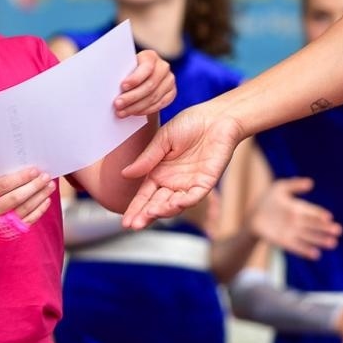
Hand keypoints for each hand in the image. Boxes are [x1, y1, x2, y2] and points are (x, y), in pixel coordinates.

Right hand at [0, 167, 56, 227]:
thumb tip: (22, 165)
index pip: (2, 186)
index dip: (19, 178)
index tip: (34, 170)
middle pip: (15, 198)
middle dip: (33, 186)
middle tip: (45, 176)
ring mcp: (3, 222)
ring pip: (25, 208)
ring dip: (40, 195)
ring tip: (50, 185)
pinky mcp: (13, 231)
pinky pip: (29, 219)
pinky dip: (40, 209)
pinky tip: (47, 199)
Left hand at [115, 50, 174, 117]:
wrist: (142, 76)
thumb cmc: (130, 71)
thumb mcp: (126, 67)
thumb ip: (123, 73)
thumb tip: (110, 84)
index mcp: (151, 56)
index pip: (146, 67)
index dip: (135, 78)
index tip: (123, 86)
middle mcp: (163, 67)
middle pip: (150, 85)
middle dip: (132, 97)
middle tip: (118, 104)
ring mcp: (169, 80)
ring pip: (154, 97)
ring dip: (136, 107)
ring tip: (122, 112)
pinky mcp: (172, 92)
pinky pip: (160, 104)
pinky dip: (145, 110)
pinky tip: (134, 113)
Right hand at [121, 100, 245, 229]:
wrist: (216, 117)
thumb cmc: (190, 123)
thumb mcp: (163, 139)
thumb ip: (147, 159)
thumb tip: (125, 174)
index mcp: (160, 172)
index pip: (144, 195)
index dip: (135, 208)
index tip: (126, 221)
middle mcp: (173, 182)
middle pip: (156, 204)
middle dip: (145, 215)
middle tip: (134, 225)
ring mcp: (189, 184)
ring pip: (174, 204)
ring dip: (162, 210)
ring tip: (150, 213)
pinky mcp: (205, 182)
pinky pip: (194, 196)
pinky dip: (184, 201)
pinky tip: (173, 204)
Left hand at [249, 177, 341, 259]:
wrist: (252, 216)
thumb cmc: (267, 200)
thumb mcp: (280, 188)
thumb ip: (295, 184)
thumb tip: (311, 183)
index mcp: (299, 208)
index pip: (313, 212)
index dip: (320, 214)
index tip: (329, 217)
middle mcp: (298, 221)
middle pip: (314, 225)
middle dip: (326, 228)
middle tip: (338, 231)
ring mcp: (292, 232)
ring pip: (309, 237)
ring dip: (320, 240)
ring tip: (333, 243)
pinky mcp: (284, 242)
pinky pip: (297, 247)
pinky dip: (305, 251)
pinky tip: (316, 254)